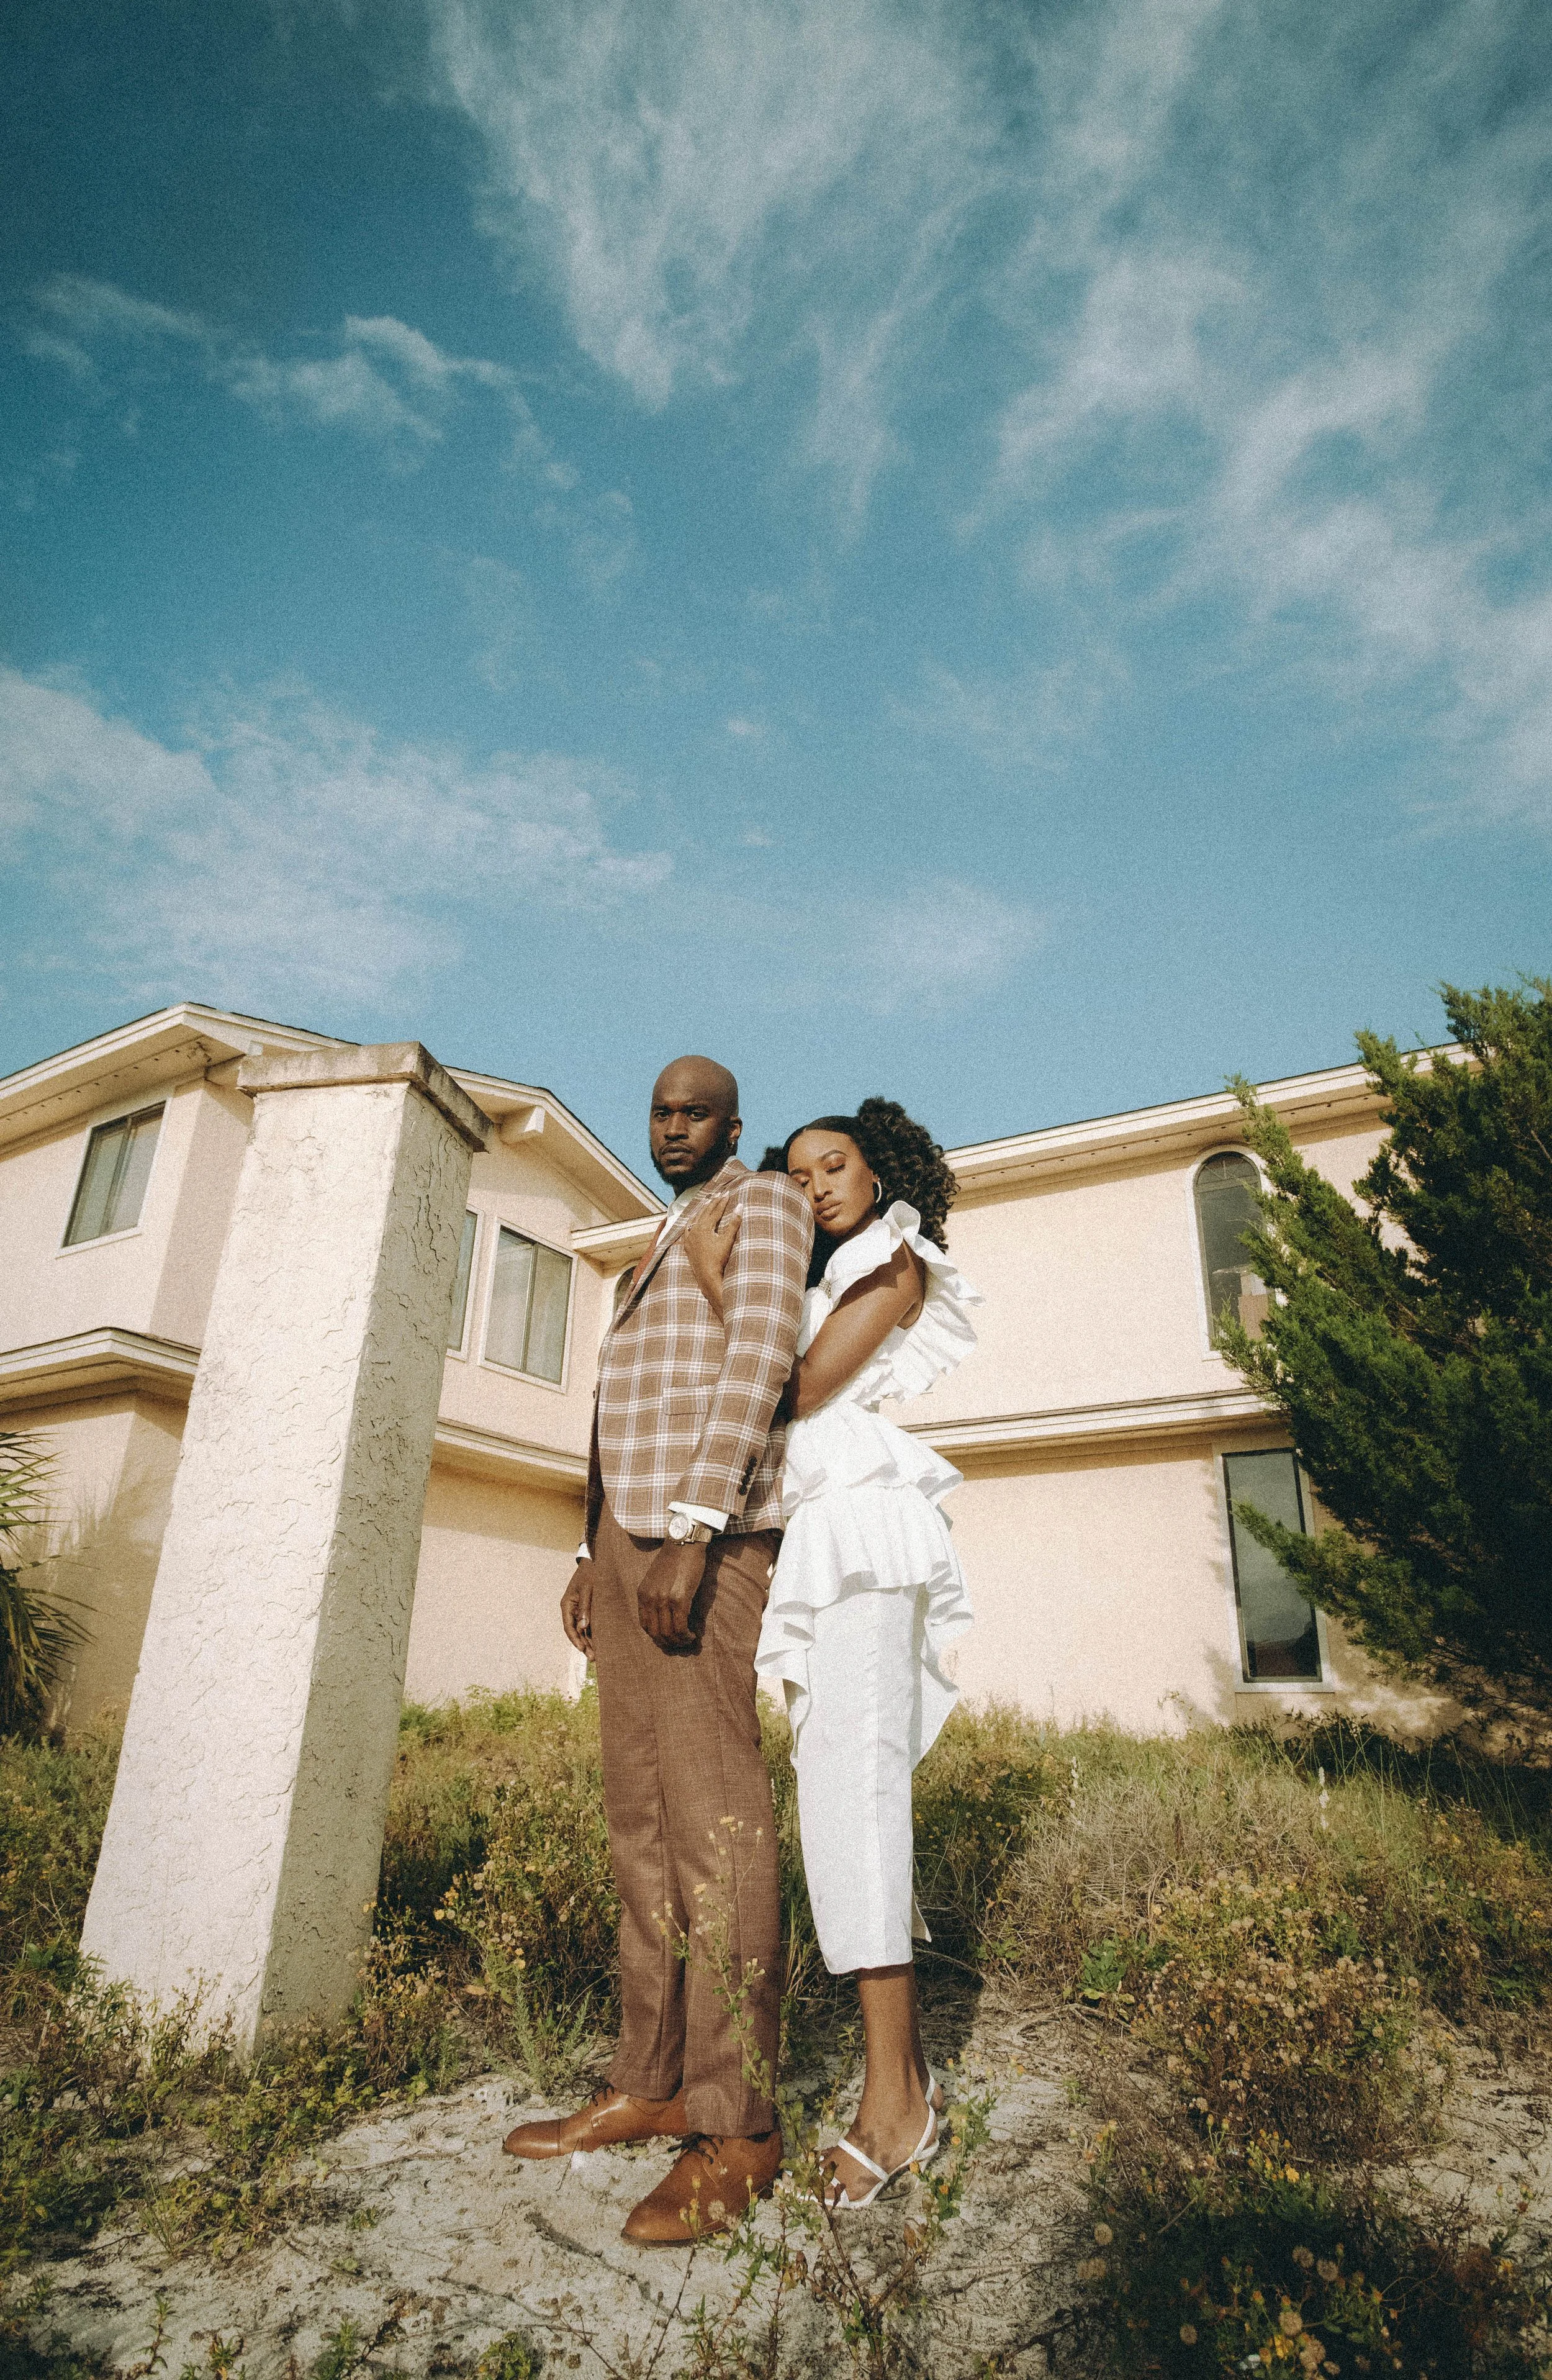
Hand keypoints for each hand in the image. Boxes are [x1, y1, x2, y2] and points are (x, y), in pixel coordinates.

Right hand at [560, 1562, 594, 1655]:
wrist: (595, 1561)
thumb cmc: (591, 1573)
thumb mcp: (588, 1589)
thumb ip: (586, 1607)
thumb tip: (583, 1627)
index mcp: (567, 1604)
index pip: (569, 1626)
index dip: (575, 1639)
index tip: (582, 1649)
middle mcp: (571, 1609)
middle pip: (575, 1631)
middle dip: (583, 1645)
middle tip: (593, 1657)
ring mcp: (579, 1609)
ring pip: (582, 1629)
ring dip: (588, 1641)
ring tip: (596, 1655)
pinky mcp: (587, 1608)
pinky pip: (588, 1623)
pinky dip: (592, 1633)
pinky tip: (598, 1642)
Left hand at [637, 1540, 707, 1649]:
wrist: (685, 1543)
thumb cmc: (674, 1559)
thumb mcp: (656, 1579)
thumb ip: (656, 1596)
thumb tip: (666, 1616)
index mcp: (642, 1594)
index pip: (645, 1625)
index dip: (657, 1637)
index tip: (668, 1639)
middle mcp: (650, 1599)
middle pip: (656, 1633)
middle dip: (668, 1643)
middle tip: (680, 1645)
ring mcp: (663, 1599)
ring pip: (668, 1633)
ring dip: (679, 1642)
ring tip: (688, 1641)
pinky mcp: (679, 1599)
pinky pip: (681, 1626)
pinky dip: (686, 1635)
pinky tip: (693, 1635)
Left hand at [683, 1192, 740, 1320]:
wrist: (707, 1277)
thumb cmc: (719, 1259)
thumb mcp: (728, 1240)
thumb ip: (734, 1222)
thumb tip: (740, 1206)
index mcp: (704, 1227)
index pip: (715, 1211)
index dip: (722, 1201)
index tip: (728, 1193)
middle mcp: (694, 1230)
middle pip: (704, 1212)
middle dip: (713, 1202)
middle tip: (719, 1193)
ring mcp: (689, 1238)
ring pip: (695, 1218)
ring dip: (702, 1209)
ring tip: (707, 1201)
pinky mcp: (687, 1245)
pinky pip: (687, 1229)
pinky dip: (692, 1221)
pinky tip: (693, 1220)